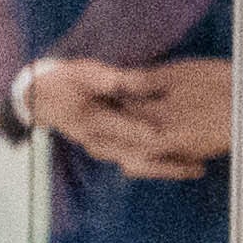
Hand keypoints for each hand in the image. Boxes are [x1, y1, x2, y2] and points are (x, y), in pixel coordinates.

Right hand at [27, 55, 217, 180]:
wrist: (45, 100)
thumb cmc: (68, 82)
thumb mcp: (86, 74)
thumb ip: (112, 80)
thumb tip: (132, 82)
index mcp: (94, 123)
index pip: (127, 131)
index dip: (151, 134)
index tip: (177, 135)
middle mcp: (100, 142)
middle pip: (139, 160)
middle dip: (170, 164)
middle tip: (197, 165)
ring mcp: (106, 150)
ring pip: (140, 166)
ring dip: (168, 169)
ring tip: (197, 168)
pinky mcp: (113, 151)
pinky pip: (139, 164)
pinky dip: (161, 165)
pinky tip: (184, 163)